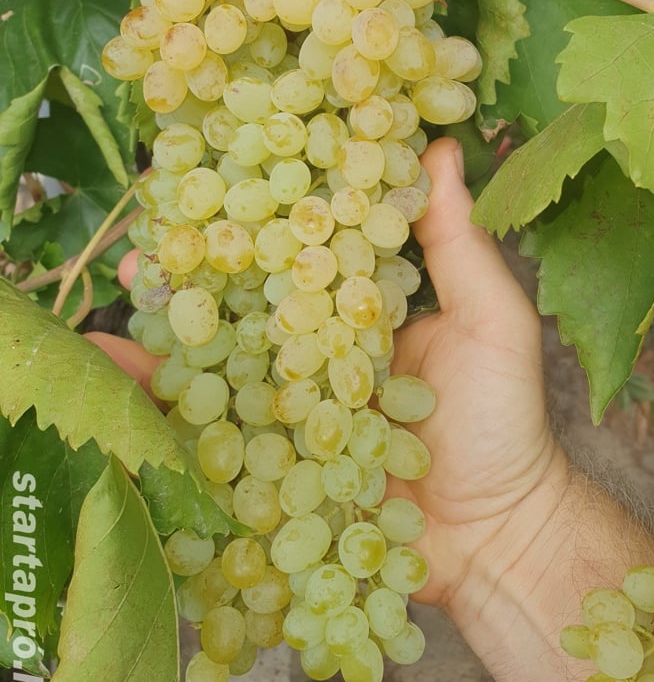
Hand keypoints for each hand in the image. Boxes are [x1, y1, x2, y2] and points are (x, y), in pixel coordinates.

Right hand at [87, 140, 564, 611]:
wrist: (495, 535)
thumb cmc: (504, 420)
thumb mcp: (492, 321)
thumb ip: (458, 242)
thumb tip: (441, 147)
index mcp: (361, 300)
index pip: (302, 239)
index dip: (264, 205)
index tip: (220, 168)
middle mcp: (317, 342)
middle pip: (245, 290)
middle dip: (195, 259)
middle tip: (150, 230)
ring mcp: (289, 400)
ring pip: (218, 350)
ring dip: (168, 321)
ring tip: (129, 291)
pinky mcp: (272, 457)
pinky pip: (212, 425)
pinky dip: (163, 404)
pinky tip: (120, 381)